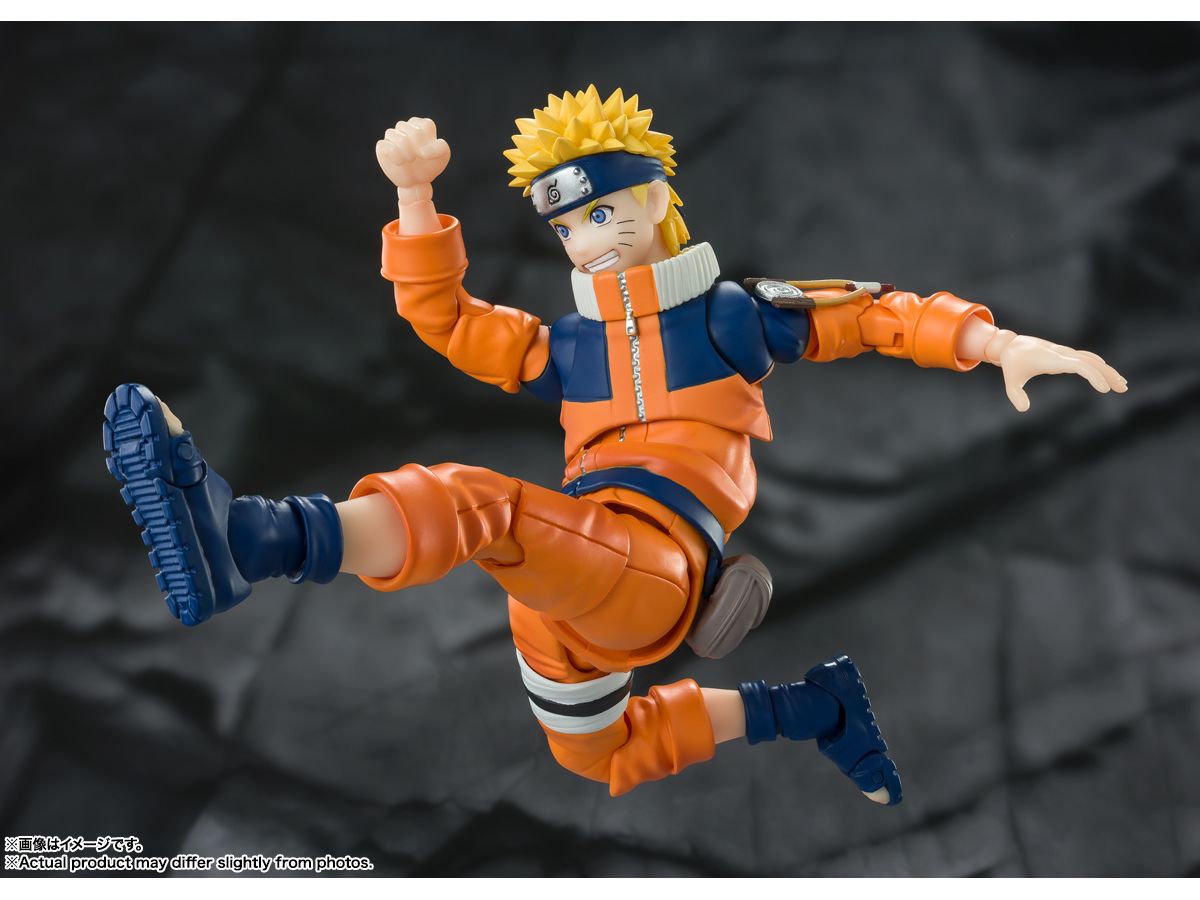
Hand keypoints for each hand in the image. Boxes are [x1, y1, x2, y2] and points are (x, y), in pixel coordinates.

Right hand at [376, 117, 449, 204]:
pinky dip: (395, 156)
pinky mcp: (382, 146)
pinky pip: (384, 145)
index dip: (428, 143)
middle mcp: (405, 127)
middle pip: (413, 132)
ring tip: (409, 160)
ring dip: (406, 152)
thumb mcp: (443, 156)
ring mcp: (392, 135)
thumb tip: (422, 151)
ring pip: (397, 136)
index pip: (425, 126)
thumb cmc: (430, 165)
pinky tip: (399, 162)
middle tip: (417, 158)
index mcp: (421, 125)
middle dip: (418, 149)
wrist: (417, 181)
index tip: (427, 153)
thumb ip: (440, 147)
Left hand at [986, 331, 1127, 411]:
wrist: (1011, 344)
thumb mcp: (1010, 380)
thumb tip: (1024, 409)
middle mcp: (1063, 354)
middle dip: (1108, 375)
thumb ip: (1015, 395)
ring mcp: (1066, 353)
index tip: (1104, 389)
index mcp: (1053, 359)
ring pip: (1092, 359)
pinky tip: (1108, 373)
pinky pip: (1087, 358)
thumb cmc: (1012, 363)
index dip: (1093, 376)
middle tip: (1122, 388)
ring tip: (1122, 384)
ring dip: (1107, 371)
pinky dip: (1099, 365)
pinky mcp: (1066, 354)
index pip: (1079, 365)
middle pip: (1091, 362)